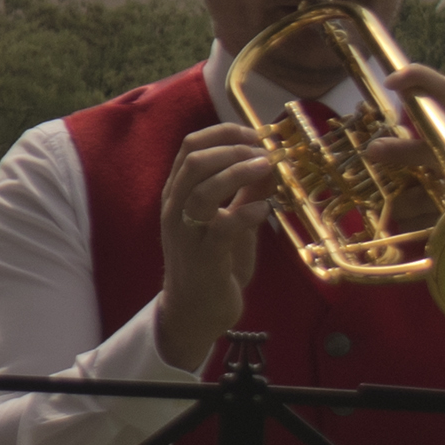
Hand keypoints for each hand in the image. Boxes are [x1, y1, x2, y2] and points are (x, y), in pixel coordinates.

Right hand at [152, 121, 285, 371]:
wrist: (194, 312)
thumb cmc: (214, 265)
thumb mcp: (231, 222)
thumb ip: (244, 195)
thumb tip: (269, 165)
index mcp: (178, 193)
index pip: (192, 146)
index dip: (226, 132)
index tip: (258, 136)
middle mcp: (175, 206)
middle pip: (195, 158)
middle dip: (235, 147)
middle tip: (267, 152)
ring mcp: (186, 230)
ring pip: (204, 186)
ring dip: (240, 171)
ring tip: (269, 169)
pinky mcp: (203, 255)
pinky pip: (223, 224)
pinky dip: (247, 211)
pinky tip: (263, 210)